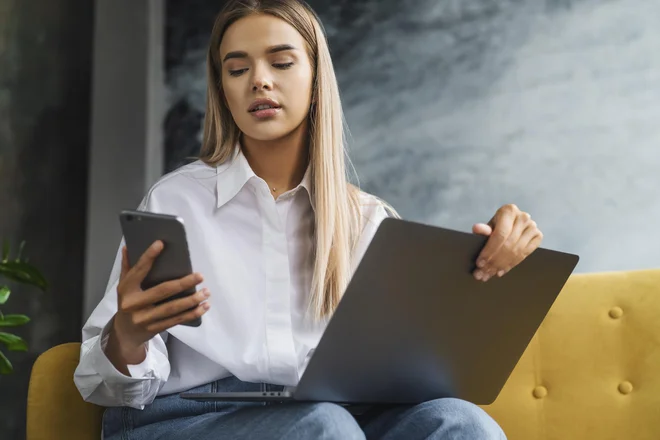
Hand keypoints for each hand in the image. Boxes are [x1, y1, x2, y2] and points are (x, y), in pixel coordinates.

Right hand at [109, 241, 209, 365]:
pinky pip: (177, 320)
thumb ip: (127, 267)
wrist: (124, 334)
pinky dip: (192, 314)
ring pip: (172, 308)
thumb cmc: (127, 304)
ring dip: (192, 300)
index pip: (138, 271)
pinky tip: (204, 306)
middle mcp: (134, 304)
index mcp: (126, 289)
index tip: (161, 244)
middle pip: (162, 291)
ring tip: (206, 292)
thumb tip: (128, 247)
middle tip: (200, 276)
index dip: (149, 257)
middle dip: (183, 283)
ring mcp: (145, 318)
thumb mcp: (123, 286)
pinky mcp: (155, 328)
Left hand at [472, 204, 542, 281]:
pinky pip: (524, 254)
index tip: (480, 263)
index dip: (490, 251)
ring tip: (489, 274)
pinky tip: (501, 270)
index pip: (500, 235)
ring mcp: (533, 226)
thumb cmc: (497, 225)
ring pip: (516, 251)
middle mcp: (523, 217)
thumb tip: (477, 229)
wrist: (511, 224)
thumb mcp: (489, 226)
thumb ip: (483, 229)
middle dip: (494, 262)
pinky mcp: (538, 236)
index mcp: (509, 211)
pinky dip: (512, 264)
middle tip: (482, 273)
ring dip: (501, 265)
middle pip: (508, 245)